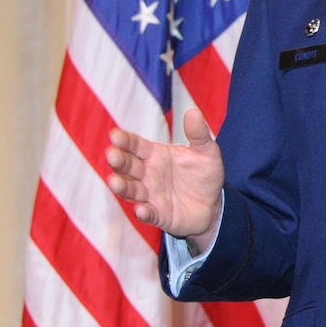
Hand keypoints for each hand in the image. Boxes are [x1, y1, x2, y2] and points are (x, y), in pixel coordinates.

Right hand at [105, 107, 224, 253]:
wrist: (213, 205)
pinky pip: (148, 213)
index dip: (124, 140)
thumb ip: (198, 134)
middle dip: (118, 161)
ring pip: (131, 189)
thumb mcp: (206, 152)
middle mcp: (147, 174)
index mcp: (155, 154)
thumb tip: (193, 111)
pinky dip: (143, 212)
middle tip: (112, 155)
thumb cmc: (204, 175)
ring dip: (122, 186)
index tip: (115, 135)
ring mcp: (150, 195)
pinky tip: (141, 209)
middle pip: (127, 166)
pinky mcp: (157, 214)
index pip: (135, 145)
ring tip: (114, 182)